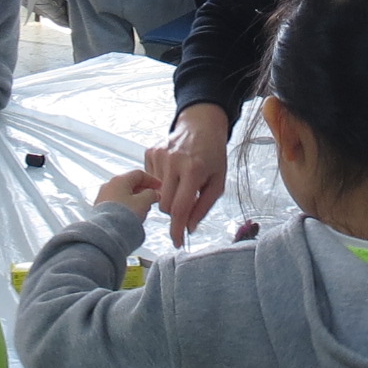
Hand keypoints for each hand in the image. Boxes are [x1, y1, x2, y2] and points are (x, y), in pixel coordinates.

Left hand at [96, 168, 161, 212]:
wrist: (107, 231)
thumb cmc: (124, 214)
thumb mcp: (143, 202)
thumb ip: (151, 195)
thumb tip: (154, 194)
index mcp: (119, 180)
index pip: (139, 174)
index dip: (152, 180)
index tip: (159, 187)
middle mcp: (109, 185)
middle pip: (130, 183)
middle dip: (144, 191)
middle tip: (153, 199)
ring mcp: (103, 196)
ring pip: (123, 194)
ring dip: (136, 199)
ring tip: (144, 209)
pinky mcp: (100, 208)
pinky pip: (117, 202)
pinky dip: (127, 205)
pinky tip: (132, 215)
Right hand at [144, 103, 230, 243]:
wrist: (201, 125)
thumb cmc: (213, 154)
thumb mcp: (218, 181)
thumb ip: (203, 206)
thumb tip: (188, 227)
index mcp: (193, 169)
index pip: (179, 208)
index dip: (177, 229)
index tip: (177, 242)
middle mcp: (173, 161)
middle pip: (165, 205)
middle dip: (175, 211)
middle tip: (186, 201)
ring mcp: (159, 155)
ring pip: (156, 193)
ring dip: (168, 194)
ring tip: (181, 180)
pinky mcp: (150, 152)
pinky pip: (151, 180)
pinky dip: (161, 182)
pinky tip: (172, 171)